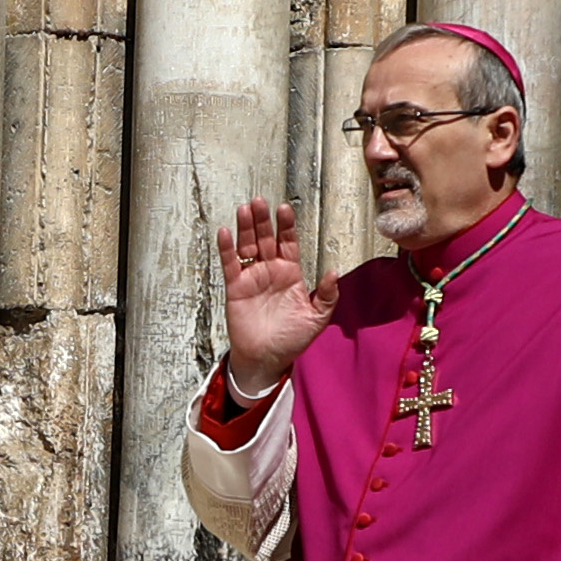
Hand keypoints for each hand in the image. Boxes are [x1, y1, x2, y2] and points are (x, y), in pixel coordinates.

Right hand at [219, 196, 334, 396]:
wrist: (267, 359)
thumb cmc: (292, 339)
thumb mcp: (317, 318)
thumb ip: (327, 296)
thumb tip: (335, 272)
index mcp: (290, 274)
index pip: (288, 243)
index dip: (286, 226)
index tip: (284, 209)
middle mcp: (270, 271)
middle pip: (265, 238)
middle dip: (263, 220)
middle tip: (260, 201)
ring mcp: (252, 277)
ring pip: (247, 246)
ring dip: (245, 228)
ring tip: (245, 209)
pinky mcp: (236, 288)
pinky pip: (231, 264)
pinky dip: (227, 249)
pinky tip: (226, 233)